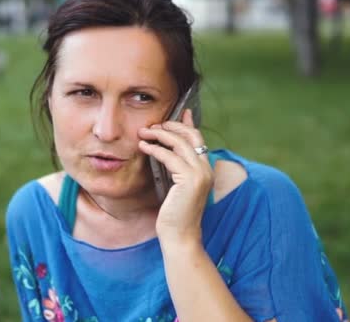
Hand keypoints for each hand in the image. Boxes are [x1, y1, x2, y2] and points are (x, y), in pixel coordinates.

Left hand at [138, 109, 213, 245]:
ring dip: (160, 134)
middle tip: (153, 125)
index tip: (178, 113)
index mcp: (205, 170)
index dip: (187, 124)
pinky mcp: (189, 180)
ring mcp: (200, 174)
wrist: (181, 237)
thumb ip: (175, 169)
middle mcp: (206, 169)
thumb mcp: (176, 187)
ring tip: (144, 132)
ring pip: (179, 143)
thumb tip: (166, 152)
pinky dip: (155, 149)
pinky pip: (170, 157)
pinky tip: (143, 147)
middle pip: (191, 136)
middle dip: (171, 126)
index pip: (198, 139)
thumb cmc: (175, 215)